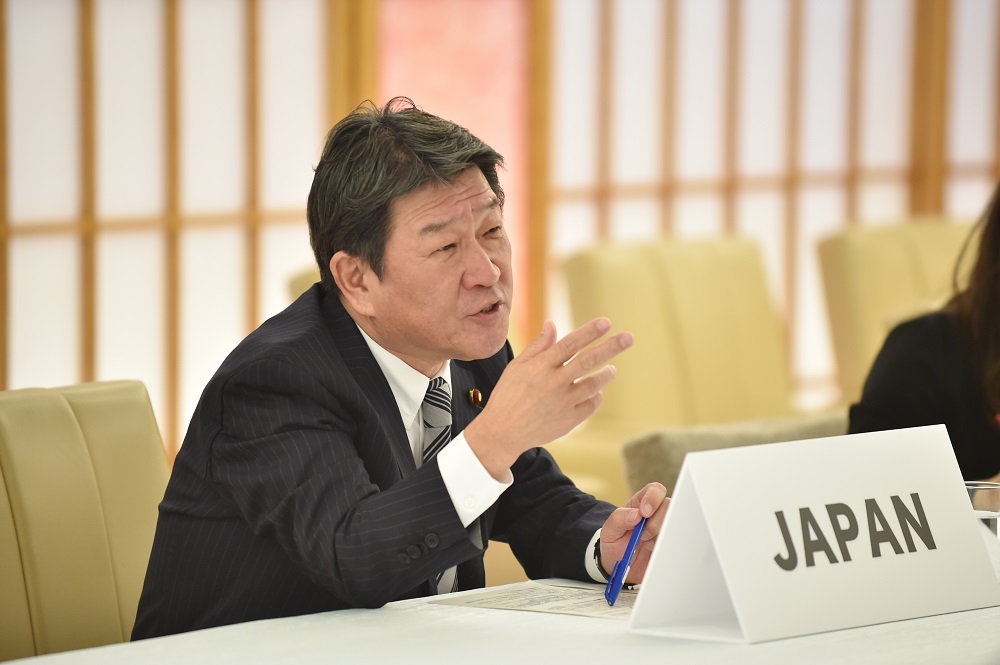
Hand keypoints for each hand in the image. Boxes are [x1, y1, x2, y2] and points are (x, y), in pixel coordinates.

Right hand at [464, 317, 632, 477]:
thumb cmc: (508, 395)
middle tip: (628, 338)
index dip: (589, 332)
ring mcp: (563, 403)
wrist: (503, 432)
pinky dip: (597, 395)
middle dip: (610, 347)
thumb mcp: (517, 367)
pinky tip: (595, 391)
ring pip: (594, 384)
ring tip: (612, 369)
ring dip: (607, 374)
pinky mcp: (569, 420)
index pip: (570, 344)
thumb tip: (552, 324)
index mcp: (540, 367)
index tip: (606, 322)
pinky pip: (591, 404)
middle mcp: (553, 383)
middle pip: (588, 361)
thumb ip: (538, 346)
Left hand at [600, 482, 668, 583]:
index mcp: (640, 504)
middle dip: (655, 521)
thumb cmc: (613, 544)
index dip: (652, 498)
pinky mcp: (668, 543)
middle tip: (642, 535)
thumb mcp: (609, 531)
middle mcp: (655, 514)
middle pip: (668, 505)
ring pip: (673, 523)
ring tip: (646, 544)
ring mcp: (663, 528)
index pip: (654, 490)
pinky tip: (652, 551)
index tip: (644, 513)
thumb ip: (619, 518)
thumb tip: (636, 514)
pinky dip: (664, 546)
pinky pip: (675, 540)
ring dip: (659, 535)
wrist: (617, 566)